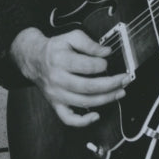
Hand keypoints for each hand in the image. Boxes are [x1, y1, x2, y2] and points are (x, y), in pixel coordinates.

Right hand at [10, 27, 131, 126]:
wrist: (33, 59)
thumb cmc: (55, 49)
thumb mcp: (70, 37)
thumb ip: (89, 43)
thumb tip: (106, 52)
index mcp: (60, 60)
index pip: (85, 66)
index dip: (101, 65)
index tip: (107, 62)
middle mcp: (57, 79)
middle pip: (87, 87)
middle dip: (111, 84)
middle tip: (124, 79)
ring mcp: (56, 94)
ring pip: (83, 102)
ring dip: (105, 99)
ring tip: (119, 92)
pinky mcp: (56, 104)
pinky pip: (68, 119)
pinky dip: (83, 121)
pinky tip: (96, 116)